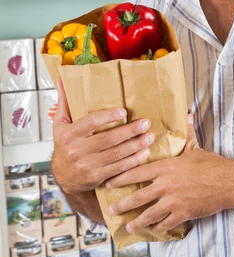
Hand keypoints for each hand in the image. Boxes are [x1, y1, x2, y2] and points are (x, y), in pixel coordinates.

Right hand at [52, 78, 153, 194]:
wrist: (63, 177)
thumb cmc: (65, 145)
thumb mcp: (60, 124)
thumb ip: (64, 102)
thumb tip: (62, 78)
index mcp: (69, 134)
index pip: (91, 122)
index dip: (108, 116)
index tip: (124, 111)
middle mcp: (77, 150)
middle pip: (108, 139)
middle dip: (130, 131)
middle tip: (146, 123)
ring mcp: (87, 166)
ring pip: (116, 154)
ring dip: (136, 145)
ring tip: (149, 136)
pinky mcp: (96, 178)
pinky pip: (118, 169)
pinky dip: (133, 161)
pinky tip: (144, 153)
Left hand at [106, 116, 233, 233]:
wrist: (229, 182)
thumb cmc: (211, 164)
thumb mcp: (195, 147)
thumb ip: (186, 133)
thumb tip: (186, 114)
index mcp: (166, 167)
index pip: (137, 172)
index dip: (120, 178)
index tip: (108, 182)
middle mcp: (166, 185)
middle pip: (137, 197)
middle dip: (122, 204)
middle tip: (111, 209)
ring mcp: (173, 201)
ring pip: (148, 214)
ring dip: (136, 221)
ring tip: (128, 225)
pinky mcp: (183, 214)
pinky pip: (165, 223)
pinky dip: (157, 227)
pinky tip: (152, 229)